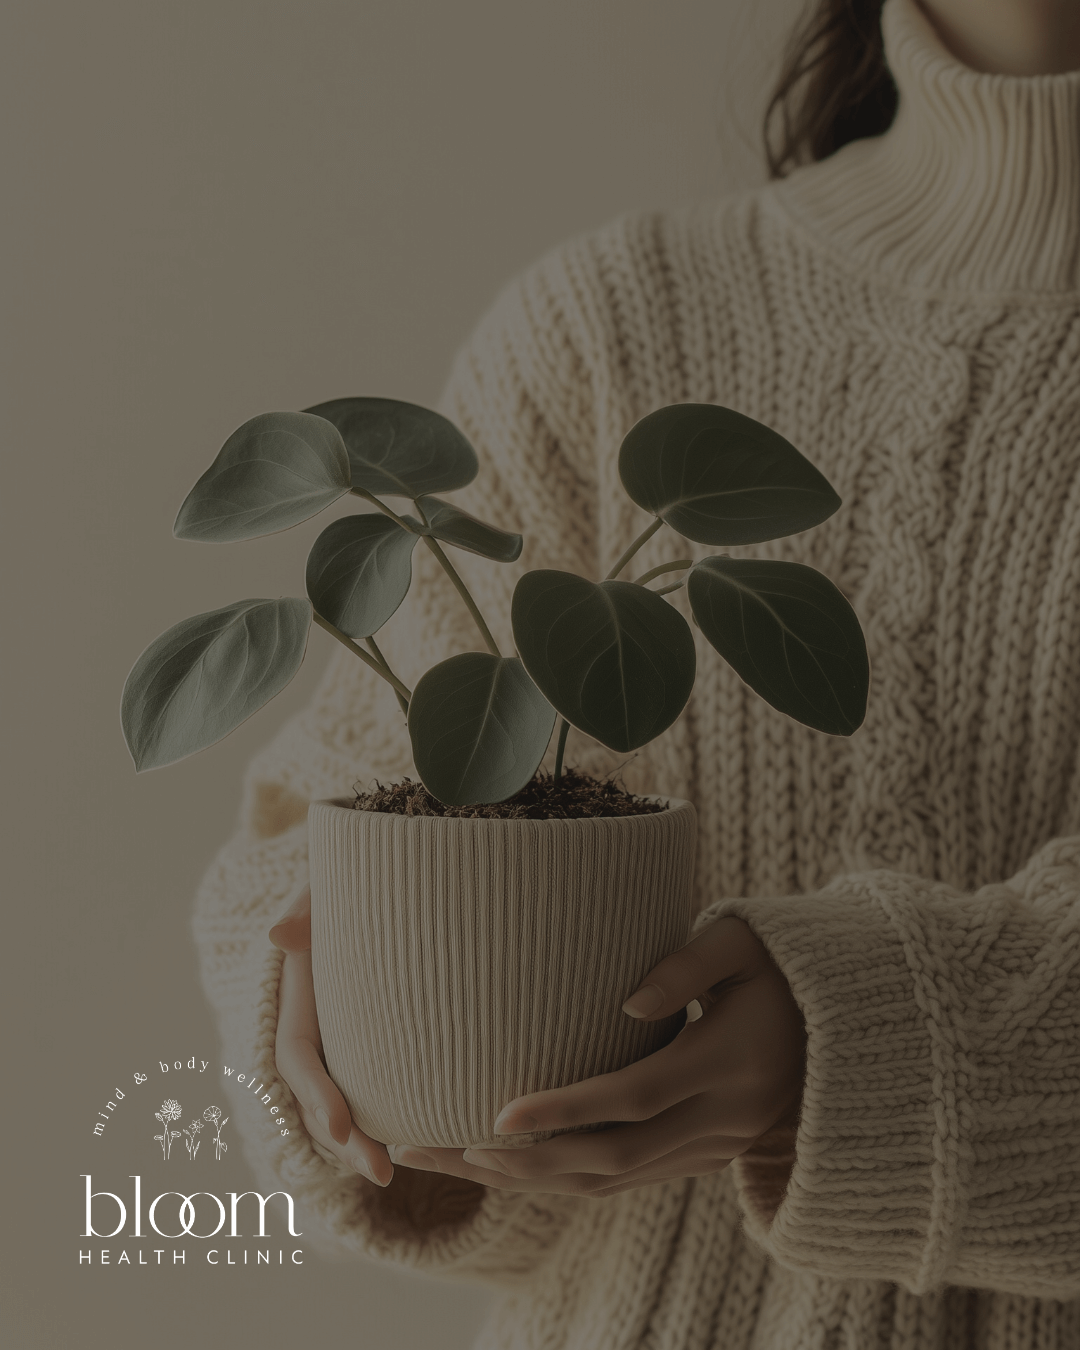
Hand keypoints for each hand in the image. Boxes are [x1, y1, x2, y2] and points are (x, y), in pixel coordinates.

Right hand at [270, 886, 393, 1186]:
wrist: (387, 873)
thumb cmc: (356, 875)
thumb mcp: (326, 882)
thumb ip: (307, 904)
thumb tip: (278, 935)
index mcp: (298, 995)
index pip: (296, 1054)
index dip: (313, 1093)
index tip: (341, 1127)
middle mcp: (315, 1023)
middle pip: (316, 1094)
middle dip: (342, 1138)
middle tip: (383, 1170)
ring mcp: (343, 1037)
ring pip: (341, 1099)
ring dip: (362, 1139)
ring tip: (396, 1169)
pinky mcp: (376, 1040)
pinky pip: (373, 1084)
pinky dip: (387, 1113)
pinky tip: (422, 1139)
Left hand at [387, 915, 806, 1197]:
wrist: (846, 1027)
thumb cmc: (783, 963)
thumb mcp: (746, 941)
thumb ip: (688, 961)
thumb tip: (628, 999)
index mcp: (729, 1061)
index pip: (634, 1097)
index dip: (566, 1110)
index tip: (498, 1114)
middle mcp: (721, 1119)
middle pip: (609, 1159)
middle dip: (521, 1162)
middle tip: (439, 1146)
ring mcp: (714, 1147)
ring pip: (612, 1183)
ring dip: (531, 1180)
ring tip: (453, 1161)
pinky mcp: (704, 1156)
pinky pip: (627, 1182)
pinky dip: (567, 1180)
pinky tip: (514, 1168)